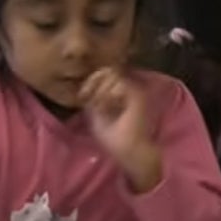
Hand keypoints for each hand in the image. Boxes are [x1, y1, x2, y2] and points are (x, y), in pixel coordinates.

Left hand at [80, 68, 162, 192]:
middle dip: (93, 83)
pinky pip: (119, 82)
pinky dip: (109, 94)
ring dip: (100, 91)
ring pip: (111, 74)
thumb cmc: (113, 137)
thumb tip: (85, 85)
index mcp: (120, 92)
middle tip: (88, 99)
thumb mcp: (95, 114)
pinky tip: (107, 107)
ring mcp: (135, 90)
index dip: (91, 81)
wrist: (128, 150)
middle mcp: (130, 87)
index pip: (104, 73)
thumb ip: (92, 97)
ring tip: (100, 107)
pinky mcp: (137, 94)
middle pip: (106, 70)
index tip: (82, 96)